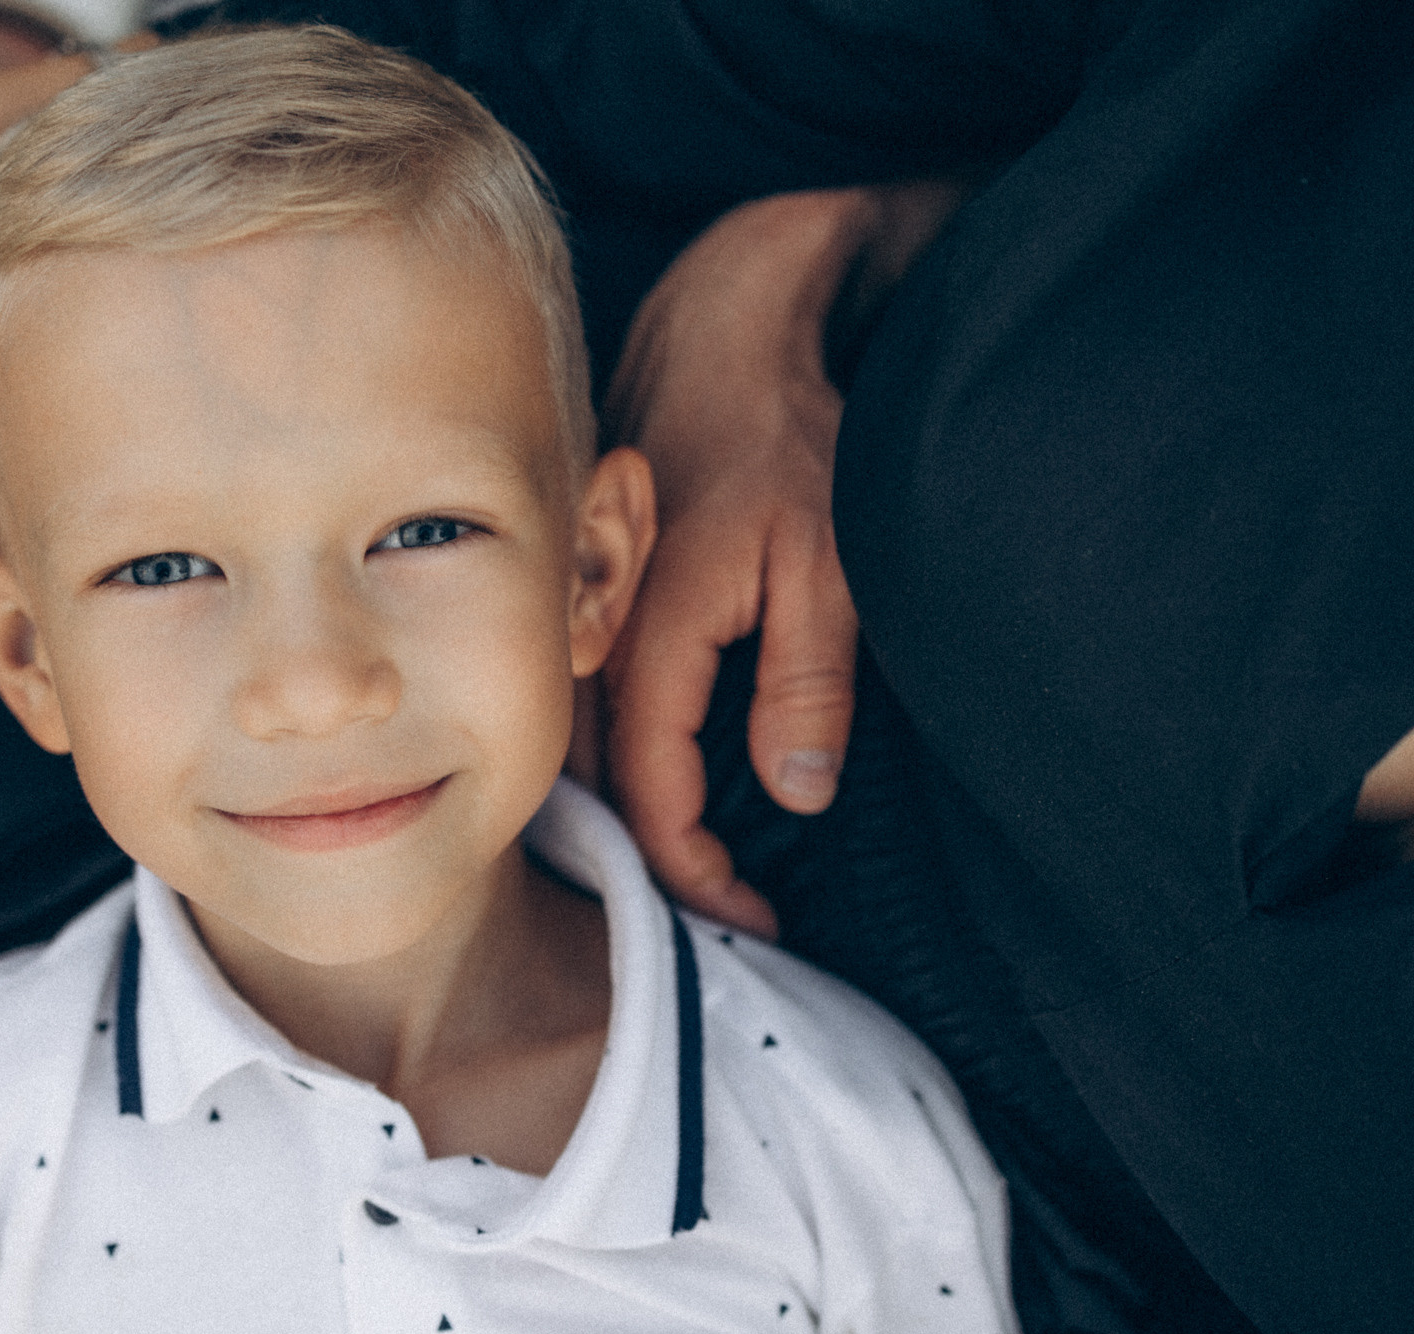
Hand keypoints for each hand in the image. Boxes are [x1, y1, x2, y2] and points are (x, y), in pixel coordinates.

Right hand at [602, 191, 884, 936]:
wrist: (723, 337)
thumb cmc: (786, 440)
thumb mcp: (829, 564)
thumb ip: (807, 684)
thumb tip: (793, 796)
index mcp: (653, 635)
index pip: (655, 792)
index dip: (698, 870)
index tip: (753, 915)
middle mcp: (598, 635)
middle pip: (604, 788)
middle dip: (662, 859)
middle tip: (733, 910)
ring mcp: (586, 615)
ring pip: (587, 750)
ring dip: (638, 813)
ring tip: (703, 865)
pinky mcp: (591, 601)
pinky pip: (591, 704)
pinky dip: (622, 759)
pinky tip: (665, 781)